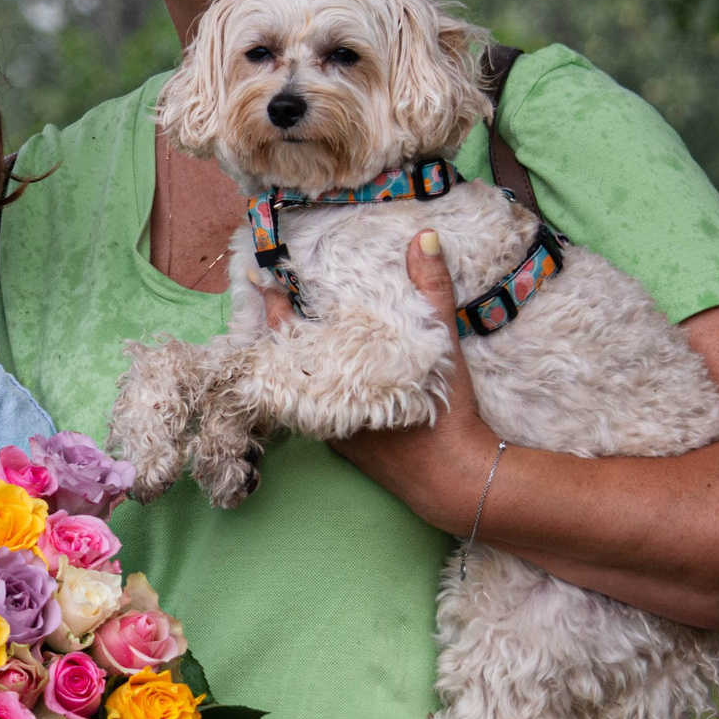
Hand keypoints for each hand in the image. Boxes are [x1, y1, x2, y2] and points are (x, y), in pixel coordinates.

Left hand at [303, 228, 507, 533]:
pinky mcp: (346, 449)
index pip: (290, 335)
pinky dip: (320, 390)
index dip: (276, 307)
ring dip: (301, 363)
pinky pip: (321, 412)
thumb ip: (432, 290)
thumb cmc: (446, 414)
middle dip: (285, 333)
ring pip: (303, 390)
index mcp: (335, 379)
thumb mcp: (442, 346)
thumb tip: (425, 238)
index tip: (263, 280)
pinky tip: (331, 375)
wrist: (456, 480)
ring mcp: (332, 431)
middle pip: (291, 362)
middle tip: (276, 299)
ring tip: (298, 331)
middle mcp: (323, 407)